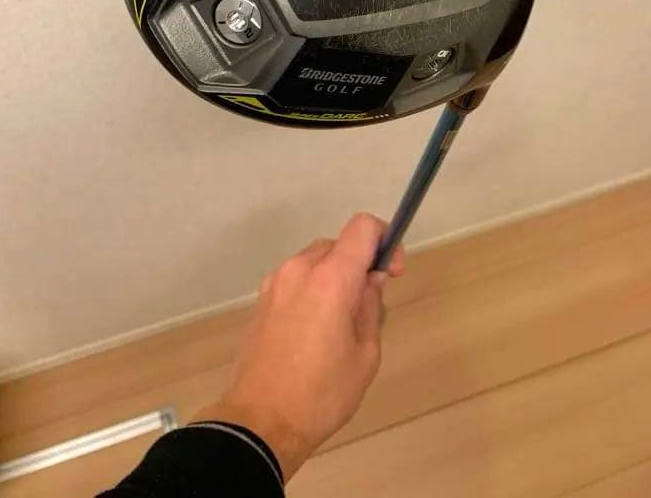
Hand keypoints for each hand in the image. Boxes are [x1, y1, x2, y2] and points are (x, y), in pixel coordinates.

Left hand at [195, 214, 404, 480]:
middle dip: (359, 265)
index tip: (390, 273)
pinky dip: (313, 290)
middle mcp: (300, 269)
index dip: (385, 240)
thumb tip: (369, 280)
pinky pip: (296, 279)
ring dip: (335, 277)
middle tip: (367, 306)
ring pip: (316, 261)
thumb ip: (371, 306)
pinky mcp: (261, 300)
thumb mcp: (365, 354)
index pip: (363, 226)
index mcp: (331, 278)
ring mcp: (275, 282)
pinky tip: (314, 331)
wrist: (260, 422)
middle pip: (339, 244)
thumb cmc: (322, 393)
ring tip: (339, 324)